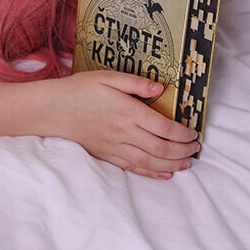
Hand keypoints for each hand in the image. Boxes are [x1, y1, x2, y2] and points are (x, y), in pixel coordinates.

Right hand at [46, 70, 198, 178]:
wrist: (53, 109)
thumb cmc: (79, 89)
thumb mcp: (107, 76)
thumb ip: (135, 82)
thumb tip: (160, 87)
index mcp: (127, 111)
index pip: (163, 127)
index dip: (183, 133)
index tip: (194, 132)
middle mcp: (123, 132)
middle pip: (161, 148)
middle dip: (182, 150)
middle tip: (195, 148)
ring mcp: (114, 146)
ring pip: (149, 161)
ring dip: (172, 164)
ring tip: (186, 163)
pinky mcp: (106, 155)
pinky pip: (133, 167)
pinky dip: (151, 173)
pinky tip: (164, 173)